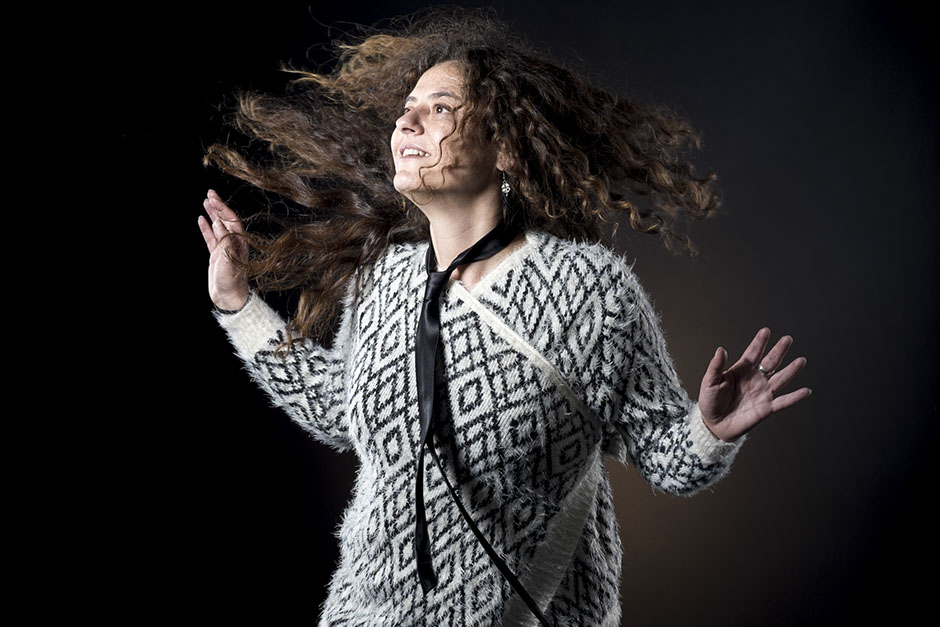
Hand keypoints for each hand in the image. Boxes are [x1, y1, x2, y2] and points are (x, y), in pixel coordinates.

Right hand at [197, 189, 249, 310]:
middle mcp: (234, 243)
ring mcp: (224, 248)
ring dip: (212, 213)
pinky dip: (206, 227)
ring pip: (217, 226)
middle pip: (226, 220)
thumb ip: (225, 241)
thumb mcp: (229, 260)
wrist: (229, 298)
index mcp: (240, 243)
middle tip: (210, 193)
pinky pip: (210, 237)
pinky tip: (201, 219)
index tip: (213, 198)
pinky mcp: (216, 255)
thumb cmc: (232, 280)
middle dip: (218, 206)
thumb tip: (219, 222)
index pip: (232, 220)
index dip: (223, 208)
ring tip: (205, 201)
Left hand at [698, 328, 810, 441]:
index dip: (759, 342)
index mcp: (742, 370)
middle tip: (787, 339)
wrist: (714, 424)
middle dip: (779, 351)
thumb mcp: (710, 382)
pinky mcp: (767, 408)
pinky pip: (783, 401)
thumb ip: (716, 366)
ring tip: (801, 361)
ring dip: (791, 370)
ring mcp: (763, 393)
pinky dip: (795, 397)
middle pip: (770, 362)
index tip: (766, 331)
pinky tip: (806, 391)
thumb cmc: (710, 401)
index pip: (753, 353)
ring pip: (780, 379)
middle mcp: (755, 379)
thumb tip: (720, 350)